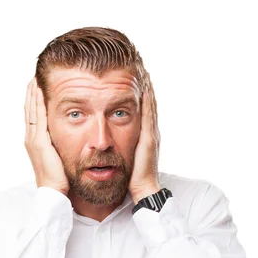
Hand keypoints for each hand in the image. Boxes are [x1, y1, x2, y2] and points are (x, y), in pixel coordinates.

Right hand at [24, 77, 69, 195]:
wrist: (53, 191)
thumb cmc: (59, 179)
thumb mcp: (59, 157)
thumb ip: (59, 145)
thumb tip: (68, 137)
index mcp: (35, 141)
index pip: (33, 116)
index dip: (34, 100)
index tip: (37, 86)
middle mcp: (31, 138)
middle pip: (29, 109)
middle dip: (31, 92)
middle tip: (34, 76)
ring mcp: (33, 139)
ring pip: (31, 110)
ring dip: (33, 93)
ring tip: (35, 77)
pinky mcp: (39, 141)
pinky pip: (37, 116)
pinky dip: (37, 102)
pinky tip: (39, 90)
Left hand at [128, 72, 160, 203]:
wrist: (142, 190)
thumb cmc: (131, 179)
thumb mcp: (124, 158)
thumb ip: (120, 147)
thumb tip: (107, 142)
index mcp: (143, 137)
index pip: (142, 111)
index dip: (140, 95)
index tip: (134, 79)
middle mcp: (150, 133)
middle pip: (149, 104)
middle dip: (146, 86)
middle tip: (141, 68)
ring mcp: (151, 135)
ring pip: (150, 106)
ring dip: (148, 88)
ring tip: (143, 71)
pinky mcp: (149, 139)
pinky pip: (149, 116)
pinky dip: (148, 101)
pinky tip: (145, 88)